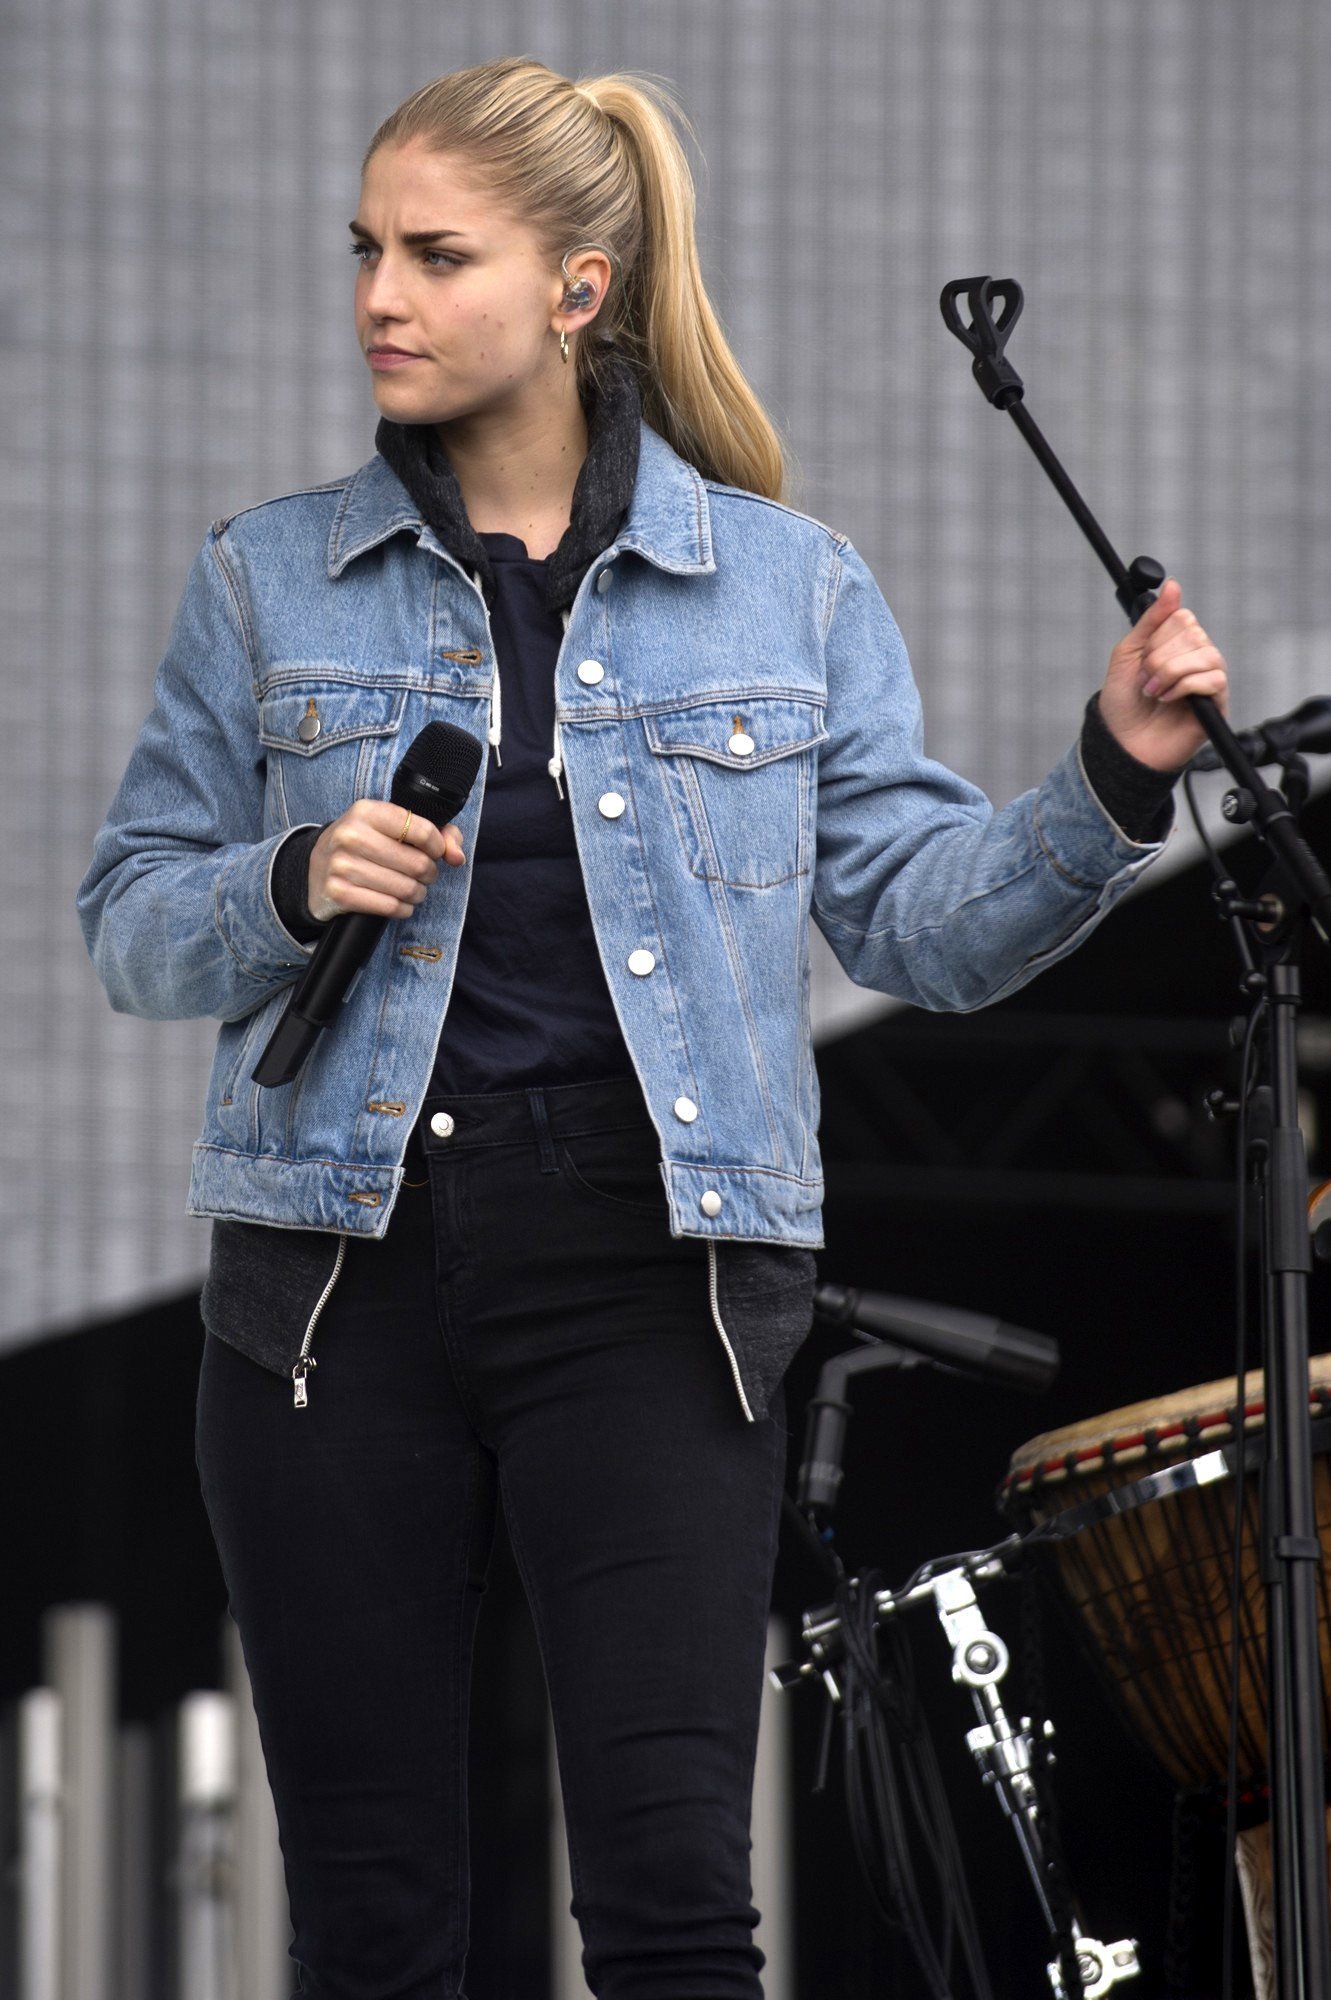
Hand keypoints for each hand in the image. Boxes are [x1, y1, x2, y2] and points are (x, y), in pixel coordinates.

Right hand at [306, 797, 465, 922]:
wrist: (316, 866)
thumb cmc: (365, 845)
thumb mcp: (394, 828)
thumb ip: (437, 834)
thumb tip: (457, 857)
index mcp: (367, 811)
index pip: (422, 830)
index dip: (438, 846)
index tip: (433, 852)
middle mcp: (351, 835)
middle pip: (418, 864)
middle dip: (429, 874)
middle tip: (423, 875)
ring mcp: (342, 865)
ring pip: (407, 889)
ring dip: (417, 893)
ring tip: (411, 889)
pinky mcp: (339, 893)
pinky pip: (390, 907)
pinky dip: (402, 909)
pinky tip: (398, 903)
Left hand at [1096, 578, 1228, 769]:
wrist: (1121, 744)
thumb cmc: (1123, 702)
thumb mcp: (1127, 653)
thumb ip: (1151, 619)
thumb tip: (1174, 585)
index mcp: (1177, 644)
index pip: (1183, 617)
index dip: (1159, 636)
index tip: (1142, 658)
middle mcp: (1197, 658)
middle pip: (1195, 634)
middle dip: (1161, 657)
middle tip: (1145, 679)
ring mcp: (1208, 680)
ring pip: (1207, 654)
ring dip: (1171, 672)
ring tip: (1153, 692)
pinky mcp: (1216, 704)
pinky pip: (1214, 679)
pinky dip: (1184, 687)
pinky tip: (1167, 700)